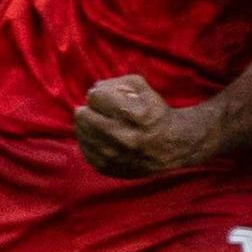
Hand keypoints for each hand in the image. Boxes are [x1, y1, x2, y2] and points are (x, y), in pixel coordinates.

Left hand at [74, 75, 219, 177]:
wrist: (170, 146)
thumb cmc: (154, 112)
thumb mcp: (143, 88)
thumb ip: (115, 83)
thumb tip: (93, 90)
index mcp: (136, 115)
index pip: (95, 97)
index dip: (99, 94)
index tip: (106, 98)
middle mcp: (124, 138)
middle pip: (84, 115)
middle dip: (90, 108)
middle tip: (99, 110)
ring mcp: (114, 156)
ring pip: (81, 132)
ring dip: (87, 124)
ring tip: (100, 122)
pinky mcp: (106, 168)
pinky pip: (84, 149)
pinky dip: (88, 140)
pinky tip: (100, 136)